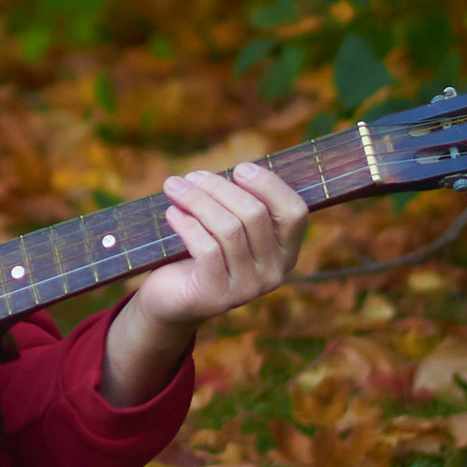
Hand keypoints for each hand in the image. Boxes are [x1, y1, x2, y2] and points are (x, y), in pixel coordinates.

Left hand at [99, 161, 309, 406]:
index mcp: (285, 252)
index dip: (270, 185)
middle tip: (190, 176)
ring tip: (174, 187)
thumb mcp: (228, 226)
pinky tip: (172, 213)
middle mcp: (275, 273)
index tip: (240, 168)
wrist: (171, 299)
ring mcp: (249, 288)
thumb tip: (241, 169)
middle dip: (219, 187)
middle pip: (255, 214)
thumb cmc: (201, 252)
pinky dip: (187, 224)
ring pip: (229, 228)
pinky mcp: (219, 296)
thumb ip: (240, 203)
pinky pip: (207, 248)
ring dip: (197, 200)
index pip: (295, 212)